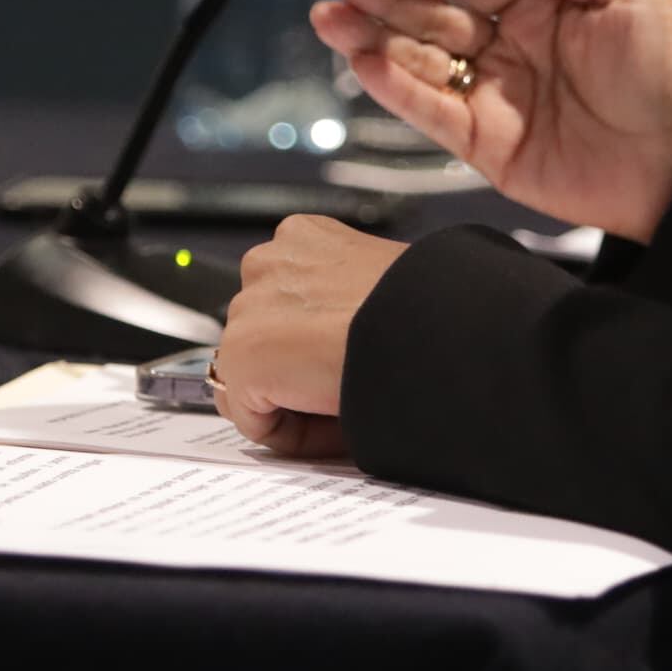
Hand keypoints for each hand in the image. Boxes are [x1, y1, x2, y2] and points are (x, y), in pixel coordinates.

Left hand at [210, 215, 410, 459]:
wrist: (430, 330)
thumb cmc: (429, 309)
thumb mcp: (387, 287)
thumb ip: (354, 305)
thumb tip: (348, 349)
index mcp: (305, 238)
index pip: (287, 303)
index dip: (318, 346)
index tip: (349, 366)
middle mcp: (268, 262)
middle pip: (266, 339)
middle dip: (299, 371)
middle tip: (346, 389)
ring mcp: (248, 308)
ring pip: (255, 378)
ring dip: (293, 400)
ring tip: (345, 404)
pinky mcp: (241, 356)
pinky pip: (253, 416)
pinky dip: (288, 432)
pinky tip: (332, 423)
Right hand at [310, 0, 671, 242]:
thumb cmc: (668, 73)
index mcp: (541, 3)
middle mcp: (510, 45)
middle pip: (434, 14)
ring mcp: (494, 95)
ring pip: (420, 60)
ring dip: (372, 38)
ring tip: (330, 17)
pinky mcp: (485, 145)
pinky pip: (431, 112)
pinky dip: (393, 88)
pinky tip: (361, 62)